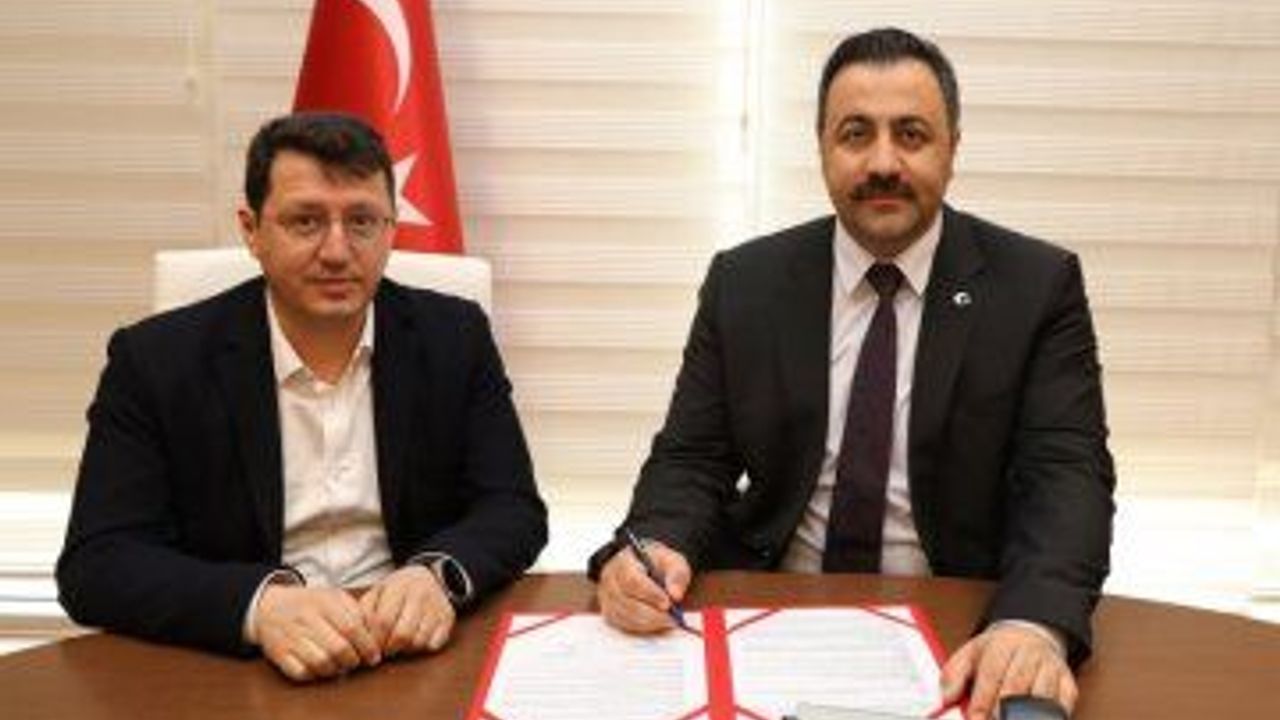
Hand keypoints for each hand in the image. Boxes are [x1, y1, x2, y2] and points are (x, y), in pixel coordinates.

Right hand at [254, 585, 380, 682]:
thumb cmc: (310, 604)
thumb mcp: (334, 597)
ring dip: (336, 669)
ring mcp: (291, 637)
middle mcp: (306, 619)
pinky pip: (301, 672)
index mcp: (324, 602)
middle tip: (357, 662)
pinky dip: (315, 675)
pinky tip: (321, 669)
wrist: (269, 606)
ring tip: (341, 666)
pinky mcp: (279, 654)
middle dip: (353, 660)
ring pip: (321, 663)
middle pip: (339, 648)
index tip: (374, 656)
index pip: (352, 628)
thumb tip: (376, 634)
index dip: (367, 646)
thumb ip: (356, 612)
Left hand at [359, 564, 455, 657]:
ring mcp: (436, 606)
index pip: (383, 621)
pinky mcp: (448, 617)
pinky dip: (423, 647)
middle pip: (402, 634)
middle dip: (390, 648)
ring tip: (400, 644)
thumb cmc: (397, 591)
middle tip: (385, 650)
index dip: (375, 640)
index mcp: (399, 587)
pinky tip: (416, 641)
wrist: (430, 577)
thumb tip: (357, 635)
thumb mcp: (378, 592)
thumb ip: (365, 610)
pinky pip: (434, 644)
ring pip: (418, 641)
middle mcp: (420, 595)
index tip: (371, 647)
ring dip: (406, 649)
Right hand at [597, 540, 690, 633]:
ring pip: (625, 616)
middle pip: (626, 601)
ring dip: (649, 622)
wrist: (644, 569)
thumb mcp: (672, 562)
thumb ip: (677, 575)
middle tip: (672, 618)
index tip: (668, 603)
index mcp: (624, 562)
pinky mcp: (610, 612)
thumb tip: (676, 595)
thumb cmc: (656, 565)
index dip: (650, 594)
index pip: (632, 580)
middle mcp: (611, 580)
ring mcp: (607, 597)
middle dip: (652, 613)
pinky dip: (642, 627)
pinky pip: (624, 625)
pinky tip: (657, 623)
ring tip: (668, 620)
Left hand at [940, 623, 1076, 718]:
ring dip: (1027, 715)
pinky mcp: (1067, 682)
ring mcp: (1050, 668)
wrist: (1029, 635)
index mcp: (1001, 645)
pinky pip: (1063, 703)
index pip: (991, 673)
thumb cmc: (997, 651)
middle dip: (1003, 710)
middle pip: (1017, 686)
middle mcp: (1029, 654)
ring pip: (1042, 696)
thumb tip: (945, 699)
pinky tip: (1038, 719)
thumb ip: (953, 676)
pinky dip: (1052, 716)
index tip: (975, 718)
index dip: (982, 699)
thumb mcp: (969, 654)